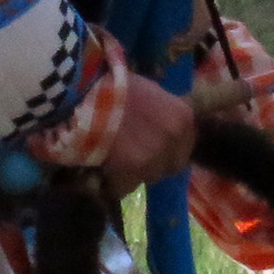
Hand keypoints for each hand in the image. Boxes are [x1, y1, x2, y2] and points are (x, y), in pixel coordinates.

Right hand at [98, 77, 195, 193]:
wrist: (88, 94)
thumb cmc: (117, 88)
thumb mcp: (151, 92)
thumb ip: (164, 114)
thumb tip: (163, 129)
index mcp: (183, 117)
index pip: (186, 146)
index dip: (170, 150)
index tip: (156, 150)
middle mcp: (174, 138)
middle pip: (171, 166)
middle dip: (156, 165)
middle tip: (136, 158)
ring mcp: (156, 156)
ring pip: (150, 177)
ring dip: (136, 173)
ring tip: (117, 161)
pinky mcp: (134, 171)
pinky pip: (126, 186)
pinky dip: (116, 183)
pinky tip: (105, 170)